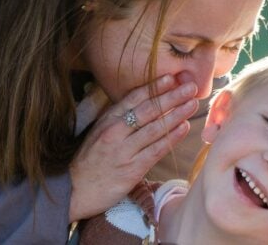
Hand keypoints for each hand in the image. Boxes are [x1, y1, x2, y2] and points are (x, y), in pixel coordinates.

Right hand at [68, 74, 198, 220]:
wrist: (75, 189)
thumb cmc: (89, 160)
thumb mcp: (97, 132)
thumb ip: (116, 119)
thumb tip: (140, 104)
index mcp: (107, 120)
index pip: (133, 98)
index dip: (154, 87)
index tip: (171, 78)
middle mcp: (115, 132)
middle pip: (148, 110)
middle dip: (171, 97)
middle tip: (190, 87)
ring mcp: (124, 150)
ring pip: (155, 128)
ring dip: (176, 114)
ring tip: (192, 104)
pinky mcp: (133, 168)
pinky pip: (156, 149)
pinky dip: (171, 137)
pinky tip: (184, 128)